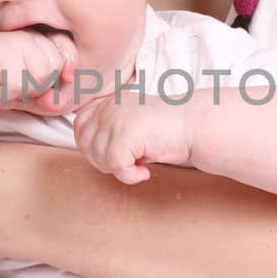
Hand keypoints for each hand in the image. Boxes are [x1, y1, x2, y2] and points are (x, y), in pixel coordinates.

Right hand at [0, 29, 78, 113]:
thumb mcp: (25, 95)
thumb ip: (46, 100)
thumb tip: (61, 104)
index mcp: (42, 40)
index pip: (69, 54)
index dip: (63, 73)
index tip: (44, 85)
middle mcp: (31, 35)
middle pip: (55, 69)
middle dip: (36, 86)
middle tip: (13, 82)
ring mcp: (16, 40)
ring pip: (40, 76)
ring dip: (19, 89)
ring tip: (1, 80)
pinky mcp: (0, 48)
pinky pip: (18, 83)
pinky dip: (4, 90)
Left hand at [72, 92, 193, 183]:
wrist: (196, 126)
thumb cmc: (166, 130)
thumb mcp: (129, 124)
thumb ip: (106, 130)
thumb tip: (87, 150)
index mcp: (108, 101)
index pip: (80, 126)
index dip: (95, 146)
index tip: (120, 151)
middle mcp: (109, 106)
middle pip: (85, 145)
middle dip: (105, 160)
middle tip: (130, 161)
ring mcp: (116, 118)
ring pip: (98, 158)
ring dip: (119, 169)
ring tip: (140, 163)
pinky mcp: (126, 134)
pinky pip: (115, 166)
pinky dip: (130, 176)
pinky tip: (145, 171)